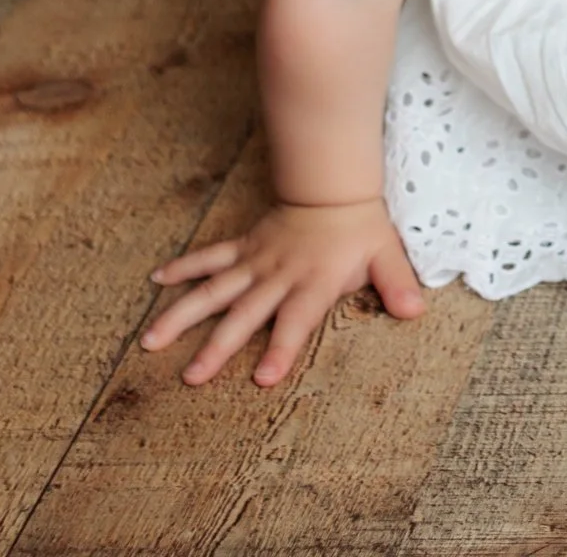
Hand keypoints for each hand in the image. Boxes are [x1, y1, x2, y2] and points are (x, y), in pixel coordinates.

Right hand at [142, 197, 424, 387]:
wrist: (335, 188)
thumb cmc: (361, 230)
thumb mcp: (386, 256)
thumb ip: (397, 285)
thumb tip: (416, 312)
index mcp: (313, 284)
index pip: (296, 322)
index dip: (281, 349)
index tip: (262, 379)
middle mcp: (278, 277)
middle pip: (245, 314)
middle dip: (218, 346)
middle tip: (191, 377)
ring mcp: (255, 262)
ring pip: (215, 290)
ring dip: (183, 314)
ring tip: (150, 341)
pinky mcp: (243, 248)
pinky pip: (209, 257)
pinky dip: (184, 267)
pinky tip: (157, 280)